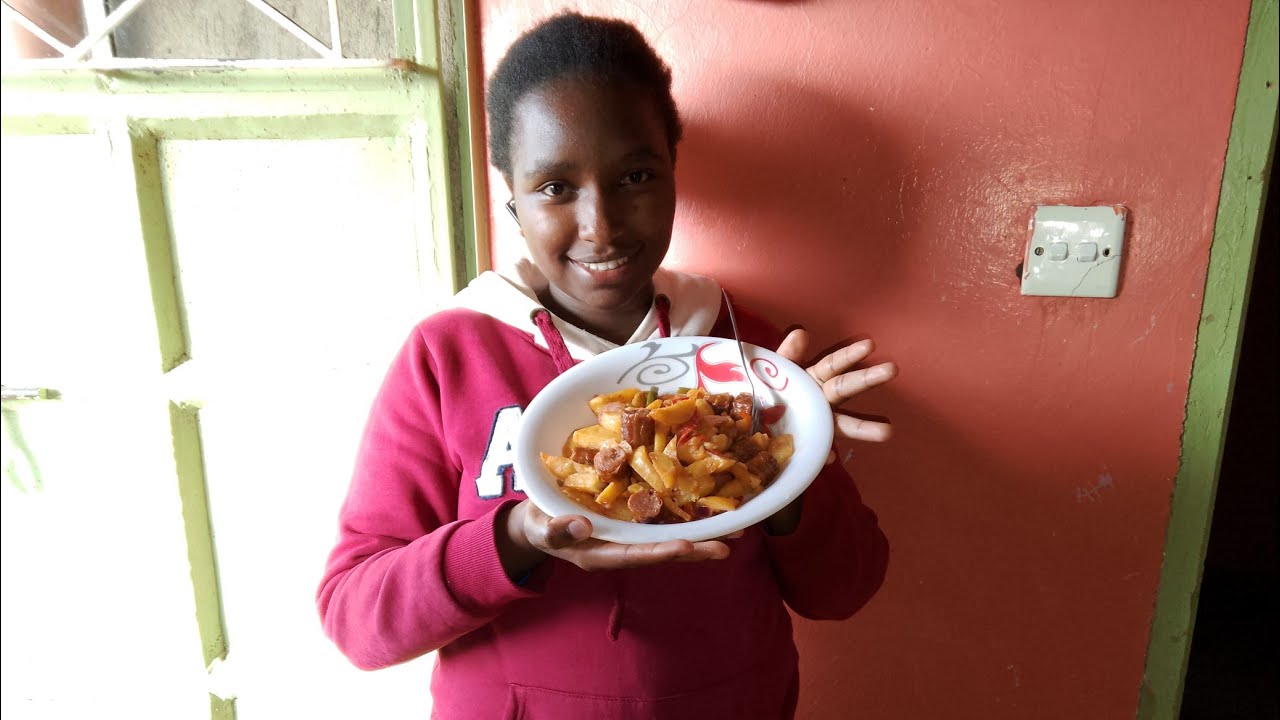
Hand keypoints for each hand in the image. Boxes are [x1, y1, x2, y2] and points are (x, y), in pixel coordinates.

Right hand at [497, 500, 730, 579]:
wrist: (540, 518)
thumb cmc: (538, 525)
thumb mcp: (540, 528)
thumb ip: (557, 530)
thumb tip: (581, 525)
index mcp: (601, 554)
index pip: (636, 554)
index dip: (660, 551)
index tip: (686, 546)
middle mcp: (622, 546)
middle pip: (663, 549)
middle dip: (695, 547)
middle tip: (729, 545)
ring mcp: (630, 533)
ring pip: (669, 533)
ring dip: (701, 532)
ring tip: (736, 529)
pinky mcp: (634, 518)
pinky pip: (662, 516)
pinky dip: (686, 512)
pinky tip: (711, 505)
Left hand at [776, 329, 897, 453]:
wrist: (752, 426)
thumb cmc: (769, 393)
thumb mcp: (772, 371)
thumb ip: (787, 354)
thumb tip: (800, 333)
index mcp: (813, 379)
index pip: (834, 364)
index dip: (849, 355)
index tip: (868, 345)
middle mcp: (822, 399)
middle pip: (846, 388)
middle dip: (868, 379)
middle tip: (891, 369)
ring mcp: (820, 423)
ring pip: (843, 425)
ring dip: (863, 428)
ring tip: (887, 432)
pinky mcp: (812, 445)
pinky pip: (820, 450)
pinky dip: (825, 454)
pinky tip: (830, 458)